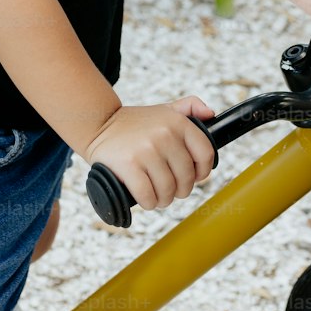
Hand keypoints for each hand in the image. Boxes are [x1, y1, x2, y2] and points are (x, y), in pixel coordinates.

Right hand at [82, 96, 215, 210]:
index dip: (202, 171)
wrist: (99, 123)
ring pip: (168, 190)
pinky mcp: (129, 165)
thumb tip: (210, 114)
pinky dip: (149, 203)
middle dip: (180, 190)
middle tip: (169, 189)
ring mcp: (146, 150)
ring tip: (158, 195)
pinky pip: (148, 196)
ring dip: (164, 199)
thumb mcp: (164, 109)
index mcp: (178, 122)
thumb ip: (190, 107)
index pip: (205, 153)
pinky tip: (145, 198)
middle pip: (186, 178)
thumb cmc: (136, 123)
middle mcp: (165, 134)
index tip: (193, 177)